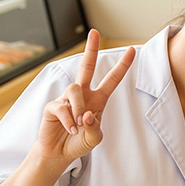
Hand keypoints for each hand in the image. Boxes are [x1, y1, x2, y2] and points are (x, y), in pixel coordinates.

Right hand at [38, 29, 135, 161]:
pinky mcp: (52, 107)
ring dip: (78, 108)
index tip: (132, 50)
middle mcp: (82, 95)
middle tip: (94, 32)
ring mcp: (66, 99)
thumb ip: (94, 128)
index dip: (122, 66)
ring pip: (74, 90)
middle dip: (90, 49)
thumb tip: (86, 114)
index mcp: (97, 99)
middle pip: (86, 66)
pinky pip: (62, 107)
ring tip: (79, 124)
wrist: (59, 153)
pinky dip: (69, 120)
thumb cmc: (79, 142)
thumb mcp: (94, 138)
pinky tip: (71, 129)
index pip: (112, 79)